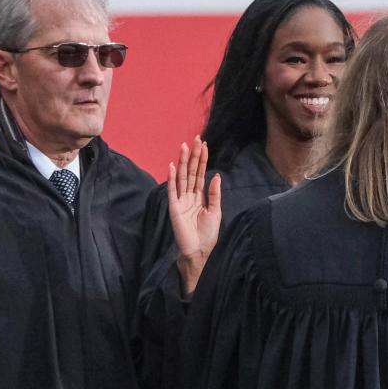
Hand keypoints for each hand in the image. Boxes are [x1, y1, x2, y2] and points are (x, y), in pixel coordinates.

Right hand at [168, 137, 220, 295]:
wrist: (199, 250)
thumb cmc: (208, 233)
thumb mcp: (216, 211)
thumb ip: (214, 194)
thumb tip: (216, 175)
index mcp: (200, 196)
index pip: (200, 173)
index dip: (202, 159)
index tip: (204, 145)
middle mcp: (189, 195)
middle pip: (191, 171)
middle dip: (193, 156)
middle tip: (196, 139)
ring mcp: (181, 200)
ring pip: (182, 177)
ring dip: (182, 162)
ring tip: (184, 147)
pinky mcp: (174, 208)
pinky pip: (172, 191)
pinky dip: (171, 179)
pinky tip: (171, 166)